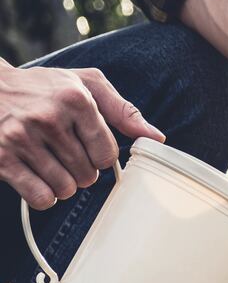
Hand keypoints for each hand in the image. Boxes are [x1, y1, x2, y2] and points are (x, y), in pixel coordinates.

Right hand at [0, 64, 163, 209]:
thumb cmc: (43, 87)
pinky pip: (41, 197)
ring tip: (51, 163)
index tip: (89, 146)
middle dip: (82, 170)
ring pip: (66, 189)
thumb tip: (157, 137)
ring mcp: (21, 138)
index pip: (108, 153)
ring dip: (63, 184)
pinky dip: (44, 196)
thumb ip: (123, 110)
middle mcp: (48, 118)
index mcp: (75, 99)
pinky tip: (37, 177)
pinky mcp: (2, 158)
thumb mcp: (85, 84)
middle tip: (65, 153)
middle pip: (88, 175)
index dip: (101, 156)